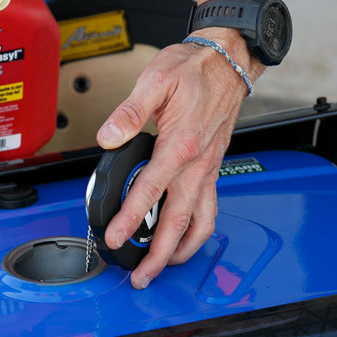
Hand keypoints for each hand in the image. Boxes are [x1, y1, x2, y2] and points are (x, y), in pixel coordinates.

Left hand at [96, 28, 259, 288]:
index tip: (114, 236)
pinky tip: (186, 238)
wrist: (228, 61)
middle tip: (141, 276)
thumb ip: (130, 113)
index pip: (149, 192)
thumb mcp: (156, 81)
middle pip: (178, 222)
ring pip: (200, 222)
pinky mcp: (212, 168)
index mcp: (181, 146)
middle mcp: (198, 165)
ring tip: (164, 266)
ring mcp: (208, 169)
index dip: (129, 218)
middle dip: (158, 255)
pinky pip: (209, 209)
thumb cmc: (193, 69)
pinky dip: (198, 232)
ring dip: (182, 251)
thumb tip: (109, 136)